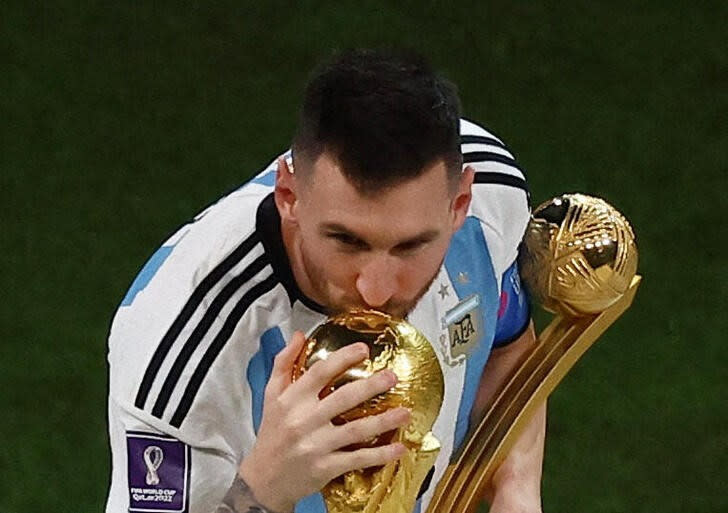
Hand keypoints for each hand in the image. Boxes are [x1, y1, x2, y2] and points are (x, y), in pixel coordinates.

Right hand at [239, 331, 409, 511]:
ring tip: (405, 413)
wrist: (264, 478)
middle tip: (392, 377)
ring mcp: (317, 445)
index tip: (364, 349)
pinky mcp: (326, 467)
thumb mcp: (271, 394)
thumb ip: (284, 362)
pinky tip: (399, 448)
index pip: (319, 372)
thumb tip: (299, 335)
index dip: (343, 358)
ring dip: (383, 421)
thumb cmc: (272, 432)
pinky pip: (357, 459)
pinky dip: (380, 454)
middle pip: (343, 399)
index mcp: (292, 399)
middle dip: (370, 387)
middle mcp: (305, 420)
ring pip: (355, 430)